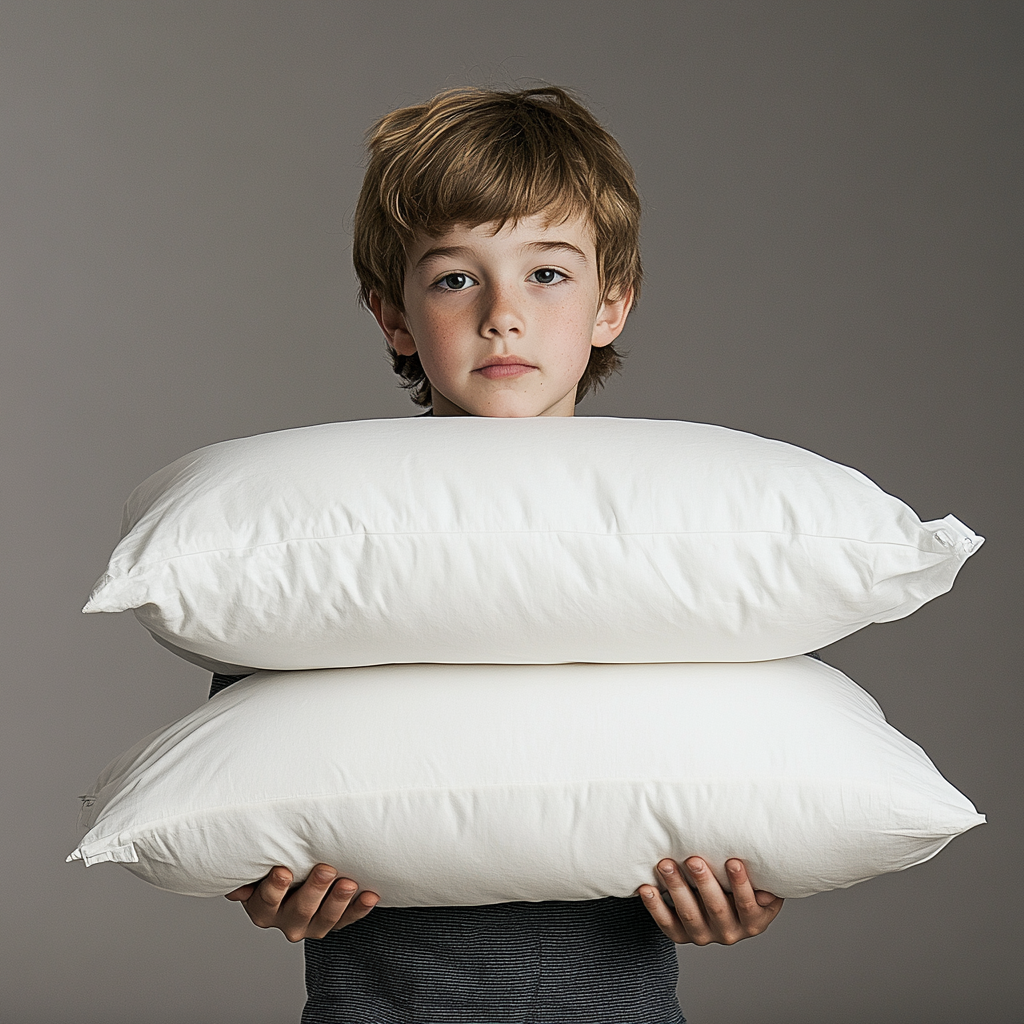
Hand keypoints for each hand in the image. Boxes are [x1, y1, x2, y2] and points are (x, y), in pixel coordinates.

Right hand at [225, 864, 378, 941]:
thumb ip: (248, 870)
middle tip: (325, 869)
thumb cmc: (274, 865)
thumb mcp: (257, 869)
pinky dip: (359, 909)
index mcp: (262, 908)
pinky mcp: (332, 923)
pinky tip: (370, 895)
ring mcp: (311, 925)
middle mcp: (285, 921)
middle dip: (314, 890)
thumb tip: (233, 879)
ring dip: (338, 901)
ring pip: (325, 920)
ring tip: (349, 883)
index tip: (283, 870)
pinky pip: (347, 920)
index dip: (274, 888)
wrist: (291, 880)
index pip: (266, 901)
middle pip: (299, 910)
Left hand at [639, 857, 782, 945]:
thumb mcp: (761, 886)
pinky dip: (655, 906)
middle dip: (703, 882)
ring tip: (665, 865)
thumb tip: (766, 890)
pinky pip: (667, 923)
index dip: (740, 885)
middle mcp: (729, 933)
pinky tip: (646, 888)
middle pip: (716, 908)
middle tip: (693, 860)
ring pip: (689, 915)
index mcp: (753, 922)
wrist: (723, 905)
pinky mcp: (681, 935)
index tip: (733, 862)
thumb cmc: (741, 887)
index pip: (747, 905)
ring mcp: (703, 936)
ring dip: (676, 888)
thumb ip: (765, 886)